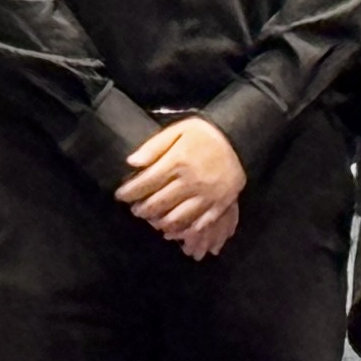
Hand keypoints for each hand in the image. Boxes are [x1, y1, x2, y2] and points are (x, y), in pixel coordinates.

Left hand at [117, 116, 246, 254]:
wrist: (239, 139)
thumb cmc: (204, 135)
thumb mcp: (178, 131)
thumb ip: (154, 146)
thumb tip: (131, 162)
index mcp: (178, 162)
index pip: (146, 182)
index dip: (129, 192)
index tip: (120, 196)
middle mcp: (191, 181)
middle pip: (159, 203)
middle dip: (142, 209)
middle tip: (136, 210)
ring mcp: (207, 195)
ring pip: (177, 217)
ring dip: (160, 222)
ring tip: (152, 220)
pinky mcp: (220, 204)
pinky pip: (200, 223)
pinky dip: (184, 229)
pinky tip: (174, 229)